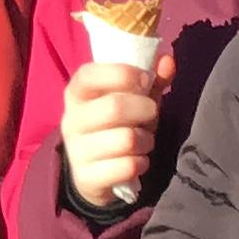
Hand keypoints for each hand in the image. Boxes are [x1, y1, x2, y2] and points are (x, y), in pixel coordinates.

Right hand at [61, 52, 172, 211]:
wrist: (94, 173)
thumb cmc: (116, 126)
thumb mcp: (133, 100)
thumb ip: (151, 80)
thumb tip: (167, 61)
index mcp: (76, 94)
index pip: (88, 74)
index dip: (122, 73)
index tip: (145, 80)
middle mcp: (71, 120)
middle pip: (114, 107)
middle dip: (145, 109)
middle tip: (151, 113)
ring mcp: (76, 150)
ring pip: (127, 140)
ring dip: (146, 140)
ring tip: (143, 141)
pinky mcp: (86, 177)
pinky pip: (127, 166)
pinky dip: (141, 163)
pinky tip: (136, 162)